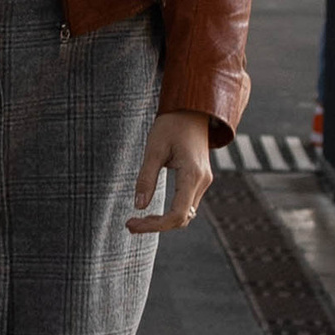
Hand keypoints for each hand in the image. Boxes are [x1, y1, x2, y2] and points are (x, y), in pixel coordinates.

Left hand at [126, 110, 215, 236]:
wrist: (192, 109)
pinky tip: (152, 211)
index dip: (154, 225)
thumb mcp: (154, 149)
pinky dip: (171, 211)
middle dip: (156, 225)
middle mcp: (202, 181)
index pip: (177, 215)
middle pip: (182, 218)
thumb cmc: (171, 125)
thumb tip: (138, 206)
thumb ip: (146, 178)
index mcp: (192, 175)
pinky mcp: (200, 179)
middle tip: (130, 225)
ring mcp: (203, 181)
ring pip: (186, 213)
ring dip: (164, 221)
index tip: (132, 224)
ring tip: (138, 219)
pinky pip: (187, 204)